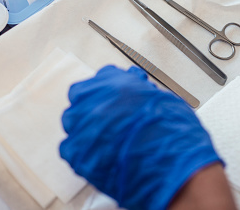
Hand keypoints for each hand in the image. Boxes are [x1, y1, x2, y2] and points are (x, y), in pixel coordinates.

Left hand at [60, 65, 222, 209]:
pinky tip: (99, 152)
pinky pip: (69, 147)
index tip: (113, 96)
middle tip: (110, 117)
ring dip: (86, 126)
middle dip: (94, 105)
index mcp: (115, 83)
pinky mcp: (77, 154)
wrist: (168, 163)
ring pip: (72, 121)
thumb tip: (138, 90)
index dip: (109, 89)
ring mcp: (82, 127)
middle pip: (81, 97)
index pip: (101, 77)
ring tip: (106, 137)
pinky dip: (82, 150)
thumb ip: (141, 91)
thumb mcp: (161, 99)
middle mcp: (95, 101)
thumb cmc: (170, 132)